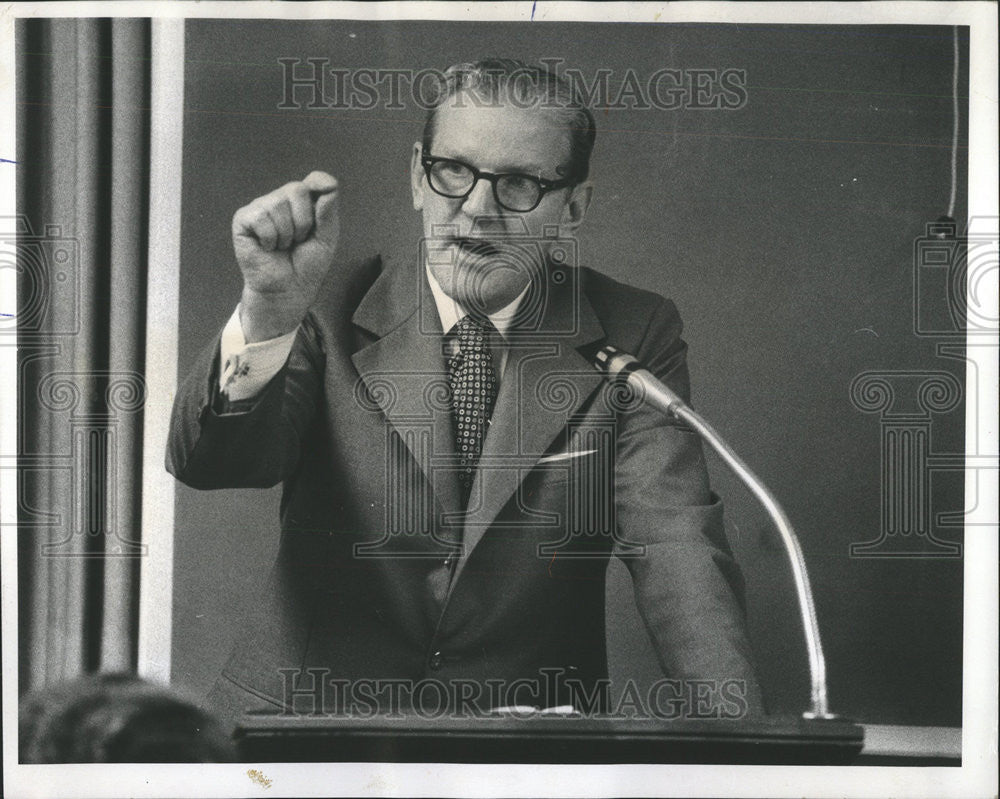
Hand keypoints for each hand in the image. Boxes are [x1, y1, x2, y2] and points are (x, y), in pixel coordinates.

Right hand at [232, 171, 339, 341]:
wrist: (289, 289)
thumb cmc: (307, 264)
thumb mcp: (326, 237)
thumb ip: (328, 210)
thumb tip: (327, 182)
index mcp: (302, 202)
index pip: (314, 180)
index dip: (320, 188)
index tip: (322, 212)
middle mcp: (280, 199)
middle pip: (297, 190)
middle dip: (304, 222)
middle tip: (297, 240)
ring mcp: (261, 207)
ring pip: (278, 206)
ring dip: (286, 235)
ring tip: (282, 246)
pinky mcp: (243, 219)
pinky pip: (261, 218)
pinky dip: (270, 239)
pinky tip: (268, 247)